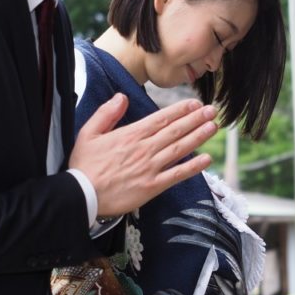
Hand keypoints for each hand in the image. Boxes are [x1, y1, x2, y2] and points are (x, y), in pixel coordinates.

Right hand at [70, 94, 217, 217]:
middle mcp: (144, 149)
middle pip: (175, 131)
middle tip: (212, 111)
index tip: (195, 104)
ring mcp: (150, 168)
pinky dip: (193, 167)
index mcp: (130, 135)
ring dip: (198, 137)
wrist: (81, 196)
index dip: (181, 110)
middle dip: (196, 119)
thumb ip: (106, 113)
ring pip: (180, 149)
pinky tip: (206, 159)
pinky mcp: (152, 186)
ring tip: (213, 127)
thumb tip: (122, 97)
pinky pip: (177, 175)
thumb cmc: (84, 166)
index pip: (161, 118)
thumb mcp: (88, 133)